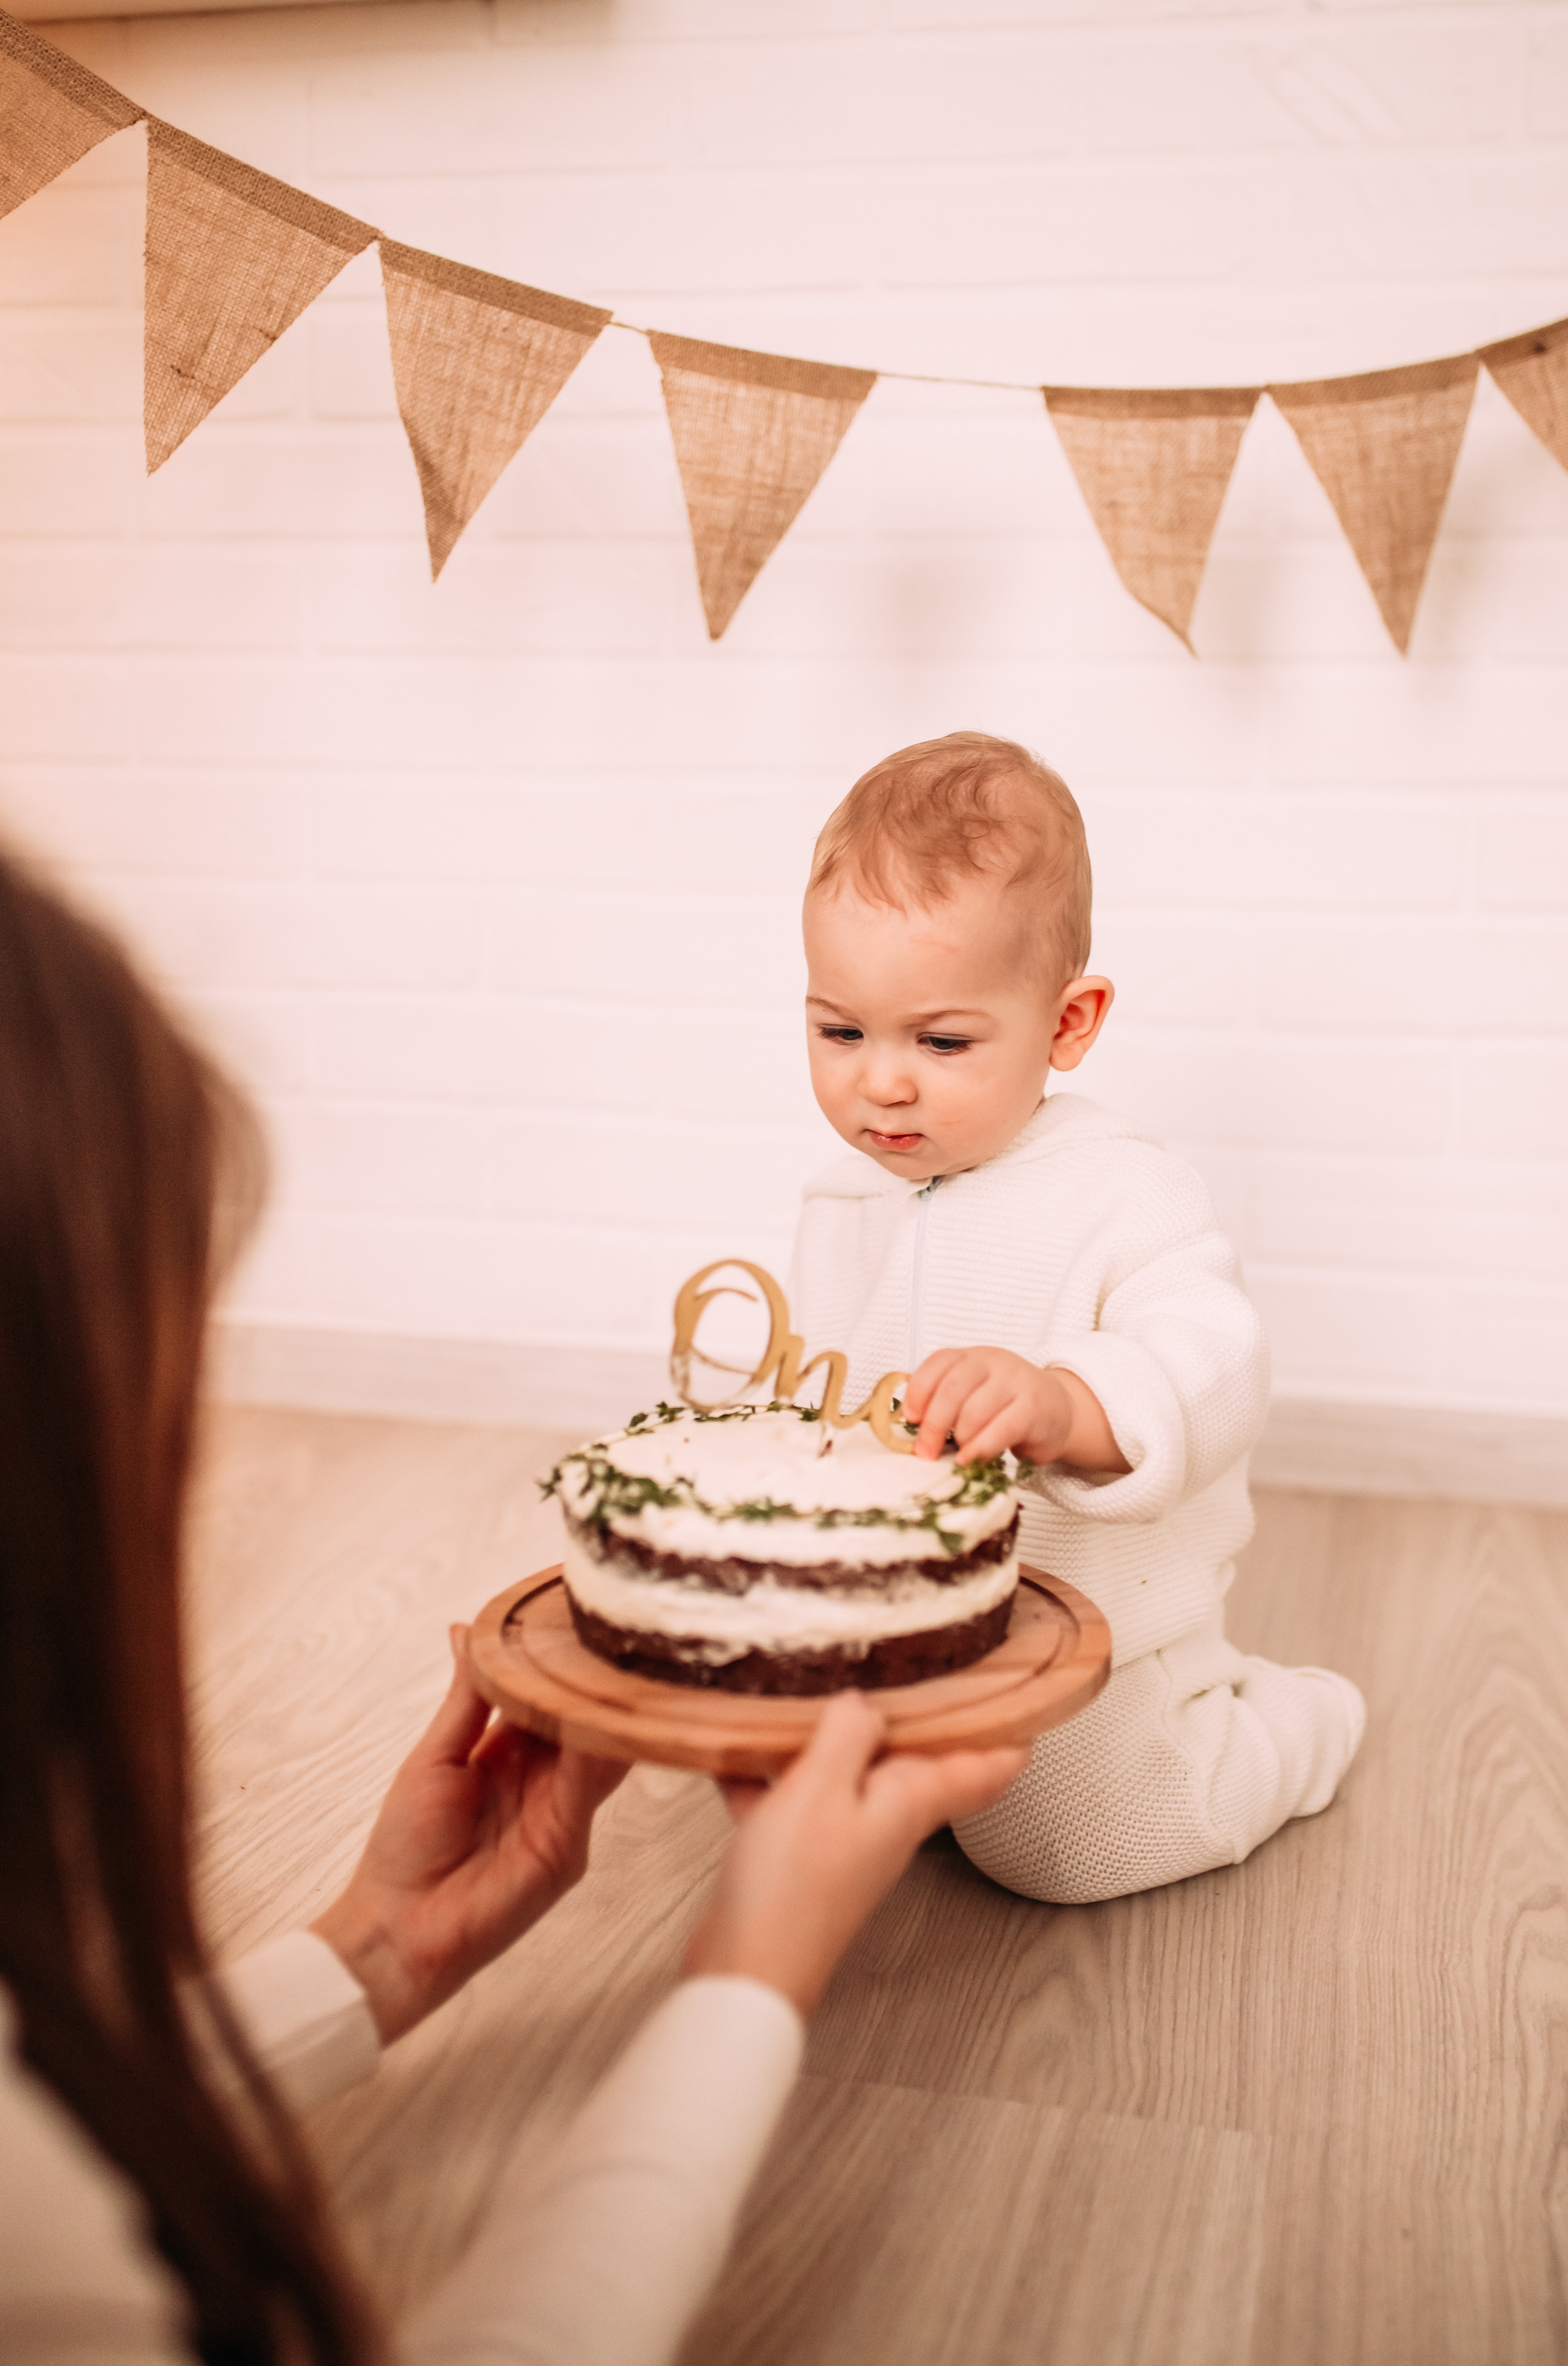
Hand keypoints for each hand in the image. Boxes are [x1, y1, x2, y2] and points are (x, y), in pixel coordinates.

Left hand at [312, 1629, 628, 2041]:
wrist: (397, 1926)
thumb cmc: (405, 1846)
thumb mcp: (435, 1755)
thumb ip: (467, 1695)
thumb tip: (467, 1628)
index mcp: (510, 1751)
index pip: (550, 1695)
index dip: (565, 1659)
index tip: (579, 1611)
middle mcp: (543, 1778)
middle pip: (583, 1718)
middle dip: (599, 1679)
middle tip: (618, 1629)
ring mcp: (562, 1812)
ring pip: (599, 1749)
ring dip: (608, 1709)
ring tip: (621, 1662)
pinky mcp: (568, 1847)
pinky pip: (590, 1790)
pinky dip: (600, 1752)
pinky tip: (605, 1717)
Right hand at [684, 1693, 1027, 2015]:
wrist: (746, 1972)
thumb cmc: (790, 1892)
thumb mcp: (819, 1789)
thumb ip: (847, 1735)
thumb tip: (865, 1704)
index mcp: (908, 1805)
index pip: (982, 1770)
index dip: (1009, 1735)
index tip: (1027, 1700)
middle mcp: (885, 1822)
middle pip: (914, 1762)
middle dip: (915, 1716)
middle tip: (918, 1669)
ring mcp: (844, 1840)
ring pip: (849, 1774)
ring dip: (831, 1739)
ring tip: (813, 1694)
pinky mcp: (801, 1856)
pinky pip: (794, 1800)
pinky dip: (772, 1776)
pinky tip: (739, 1755)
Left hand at [902, 1345, 1128, 1471]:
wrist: (1059, 1410)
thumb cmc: (1006, 1406)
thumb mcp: (974, 1393)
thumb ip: (945, 1401)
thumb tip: (908, 1426)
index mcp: (972, 1356)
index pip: (939, 1363)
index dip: (919, 1391)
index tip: (910, 1419)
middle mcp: (994, 1362)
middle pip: (952, 1389)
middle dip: (933, 1425)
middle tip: (925, 1452)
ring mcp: (1016, 1382)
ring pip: (974, 1411)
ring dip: (959, 1438)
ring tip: (957, 1453)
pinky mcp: (1034, 1409)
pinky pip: (1000, 1429)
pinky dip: (980, 1448)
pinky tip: (971, 1459)